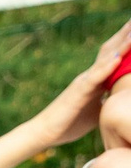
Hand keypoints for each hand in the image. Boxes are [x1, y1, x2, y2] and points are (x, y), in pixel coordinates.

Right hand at [34, 18, 130, 147]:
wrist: (44, 132)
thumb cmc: (70, 123)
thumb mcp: (97, 110)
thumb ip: (109, 100)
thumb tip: (121, 99)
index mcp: (96, 80)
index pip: (115, 56)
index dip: (127, 42)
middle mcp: (90, 76)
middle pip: (111, 50)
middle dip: (126, 35)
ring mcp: (84, 82)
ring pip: (105, 59)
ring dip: (121, 45)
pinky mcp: (78, 92)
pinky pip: (95, 77)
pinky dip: (107, 67)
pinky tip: (118, 57)